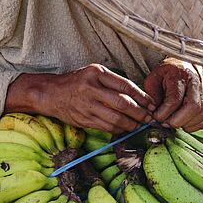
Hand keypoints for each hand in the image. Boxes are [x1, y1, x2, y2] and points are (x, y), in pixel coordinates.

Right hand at [5, 64, 154, 133]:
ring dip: (131, 124)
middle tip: (148, 117)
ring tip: (138, 124)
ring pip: (116, 118)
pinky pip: (106, 127)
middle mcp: (91, 88)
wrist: (51, 93)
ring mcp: (86, 105)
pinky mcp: (83, 119)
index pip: (126, 86)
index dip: (142, 96)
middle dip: (140, 112)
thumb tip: (139, 96)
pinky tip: (125, 128)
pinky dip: (119, 129)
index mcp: (97, 73)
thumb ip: (113, 82)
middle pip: (123, 103)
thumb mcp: (94, 73)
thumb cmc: (76, 82)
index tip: (151, 103)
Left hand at [144, 58, 202, 131]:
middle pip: (193, 106)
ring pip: (202, 113)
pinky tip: (182, 123)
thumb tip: (153, 112)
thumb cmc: (164, 76)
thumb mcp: (153, 80)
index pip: (174, 99)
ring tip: (173, 122)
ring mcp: (202, 94)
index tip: (156, 117)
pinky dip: (193, 126)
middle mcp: (194, 84)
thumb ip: (152, 95)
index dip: (164, 112)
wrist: (180, 69)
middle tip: (165, 123)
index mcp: (179, 76)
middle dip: (177, 120)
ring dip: (186, 123)